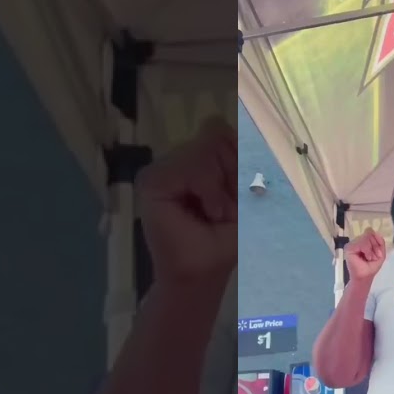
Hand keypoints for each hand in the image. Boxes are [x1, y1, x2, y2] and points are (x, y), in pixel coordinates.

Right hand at [136, 116, 236, 283]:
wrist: (202, 272)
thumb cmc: (224, 240)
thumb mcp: (242, 193)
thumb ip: (236, 157)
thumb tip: (216, 121)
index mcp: (198, 159)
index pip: (220, 130)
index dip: (238, 155)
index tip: (240, 191)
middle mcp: (177, 159)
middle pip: (216, 136)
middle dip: (231, 174)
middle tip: (225, 208)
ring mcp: (162, 168)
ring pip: (205, 150)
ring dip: (221, 188)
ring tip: (214, 213)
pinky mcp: (150, 181)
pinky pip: (191, 167)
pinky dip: (208, 191)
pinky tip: (207, 212)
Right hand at [345, 229, 385, 280]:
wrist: (365, 276)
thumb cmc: (371, 266)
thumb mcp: (381, 252)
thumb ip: (380, 241)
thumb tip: (374, 231)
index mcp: (363, 241)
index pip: (371, 232)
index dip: (377, 242)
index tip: (378, 253)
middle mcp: (356, 241)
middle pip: (369, 235)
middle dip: (375, 246)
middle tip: (373, 257)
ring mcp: (352, 244)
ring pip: (366, 238)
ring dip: (371, 250)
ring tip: (369, 258)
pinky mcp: (349, 248)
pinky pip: (361, 243)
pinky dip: (367, 250)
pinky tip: (366, 257)